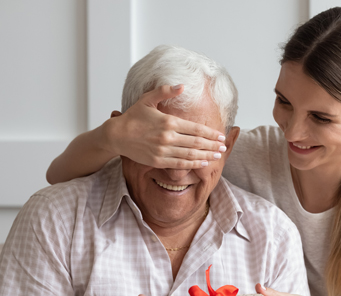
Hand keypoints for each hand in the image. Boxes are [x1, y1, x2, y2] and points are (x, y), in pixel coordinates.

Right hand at [102, 84, 226, 168]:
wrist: (116, 135)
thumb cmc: (133, 117)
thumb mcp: (147, 99)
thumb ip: (165, 92)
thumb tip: (182, 86)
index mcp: (168, 121)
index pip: (195, 128)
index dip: (210, 133)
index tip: (220, 136)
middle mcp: (167, 137)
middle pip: (196, 142)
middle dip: (212, 145)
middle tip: (223, 147)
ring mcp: (163, 150)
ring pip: (190, 154)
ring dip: (206, 155)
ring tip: (217, 156)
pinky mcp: (158, 160)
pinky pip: (179, 164)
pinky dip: (193, 163)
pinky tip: (203, 163)